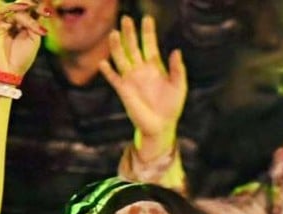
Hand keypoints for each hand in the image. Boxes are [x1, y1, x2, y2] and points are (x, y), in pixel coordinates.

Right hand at [0, 1, 47, 77]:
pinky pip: (3, 11)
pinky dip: (14, 7)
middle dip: (35, 6)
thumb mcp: (33, 39)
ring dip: (28, 10)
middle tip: (47, 11)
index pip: (30, 11)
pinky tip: (25, 7)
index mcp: (20, 26)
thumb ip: (34, 23)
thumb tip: (36, 8)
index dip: (39, 9)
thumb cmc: (20, 59)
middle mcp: (10, 21)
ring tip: (39, 12)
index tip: (49, 13)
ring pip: (16, 9)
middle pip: (22, 6)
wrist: (7, 72)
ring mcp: (1, 22)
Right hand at [99, 15, 185, 159]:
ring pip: (121, 58)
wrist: (161, 126)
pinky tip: (103, 62)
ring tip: (114, 33)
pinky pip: (114, 78)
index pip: (150, 45)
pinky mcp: (123, 90)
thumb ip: (178, 69)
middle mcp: (141, 70)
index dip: (148, 32)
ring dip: (117, 47)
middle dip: (130, 33)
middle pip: (133, 47)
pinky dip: (108, 71)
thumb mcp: (179, 86)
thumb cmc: (172, 106)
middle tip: (126, 19)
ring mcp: (131, 79)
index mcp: (155, 67)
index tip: (147, 18)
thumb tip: (176, 51)